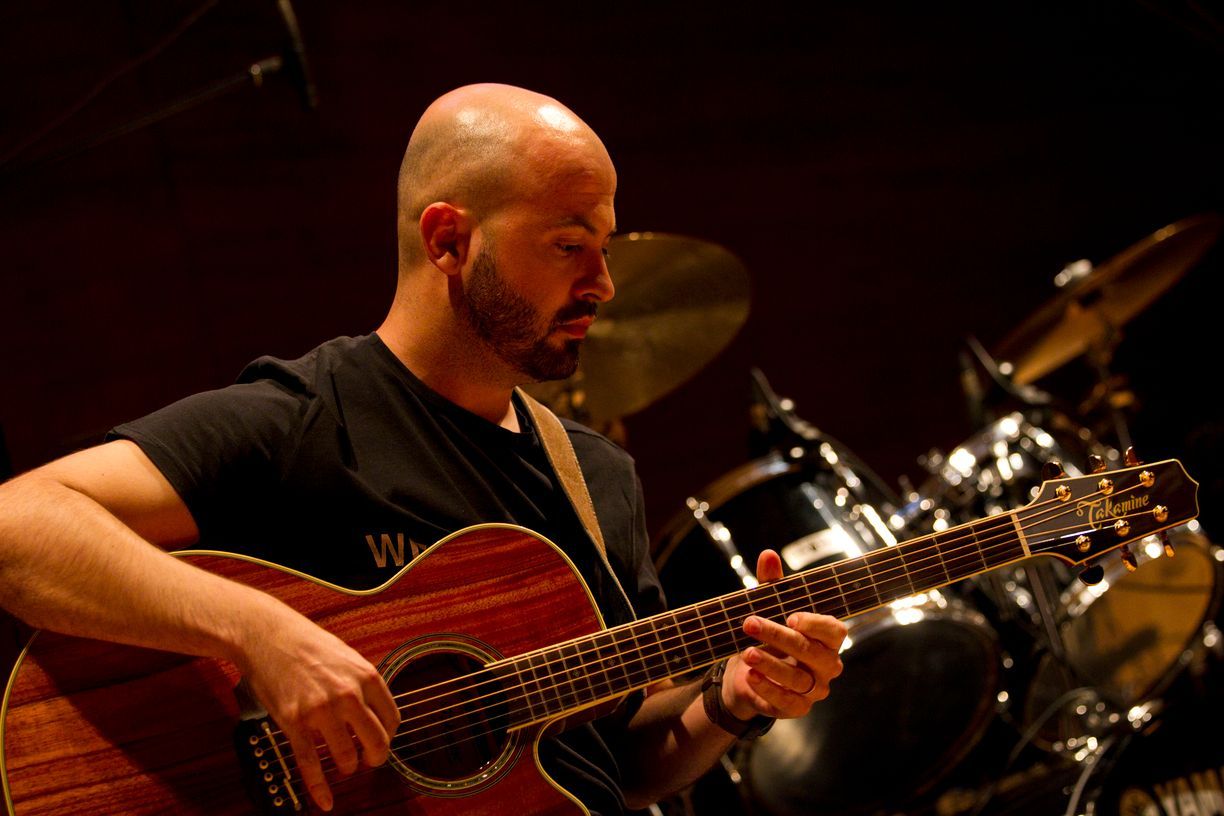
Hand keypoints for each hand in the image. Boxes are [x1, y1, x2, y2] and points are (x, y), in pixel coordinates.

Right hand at [237, 606, 400, 811]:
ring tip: (344, 764)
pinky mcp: (294, 721)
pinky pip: (310, 763)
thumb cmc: (307, 644)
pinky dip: (319, 788)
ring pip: (347, 757)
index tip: (382, 740)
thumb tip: (377, 713)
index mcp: (366, 676)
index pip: (393, 719)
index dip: (389, 736)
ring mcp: (320, 710)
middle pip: (377, 743)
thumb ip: (363, 684)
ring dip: (348, 767)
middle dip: (375, 758)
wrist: (267, 635)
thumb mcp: (347, 657)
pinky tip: (325, 801)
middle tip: (370, 761)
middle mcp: (348, 694)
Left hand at [721, 550, 846, 721]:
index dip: (815, 624)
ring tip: (748, 653)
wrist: (748, 674)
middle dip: (779, 637)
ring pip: (798, 679)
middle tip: (750, 624)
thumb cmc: (769, 636)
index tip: (791, 616)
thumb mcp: (768, 608)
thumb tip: (768, 554)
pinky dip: (768, 690)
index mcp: (827, 638)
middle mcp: (827, 664)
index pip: (833, 630)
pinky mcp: (798, 709)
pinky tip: (751, 677)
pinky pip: (787, 703)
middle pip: (811, 652)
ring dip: (771, 665)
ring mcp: (815, 689)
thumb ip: (771, 584)